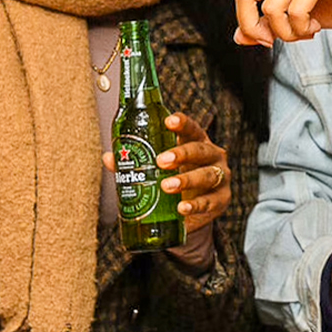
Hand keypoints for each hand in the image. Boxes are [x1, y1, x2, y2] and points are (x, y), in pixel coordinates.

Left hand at [102, 112, 230, 234]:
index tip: (168, 121)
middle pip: (200, 150)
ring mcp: (221, 177)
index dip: (182, 123)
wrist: (193, 209)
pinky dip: (196, 205)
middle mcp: (213, 156)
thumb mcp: (157, 169)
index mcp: (197, 142)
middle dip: (181, 154)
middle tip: (161, 161)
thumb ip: (135, 163)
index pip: (192, 128)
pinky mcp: (222, 200)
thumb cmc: (175, 178)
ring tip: (166, 186)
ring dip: (187, 180)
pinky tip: (182, 208)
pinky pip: (211, 202)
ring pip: (208, 175)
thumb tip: (109, 157)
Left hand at [187, 0, 331, 46]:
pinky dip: (301, 30)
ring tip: (305, 33)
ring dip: (285, 33)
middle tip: (267, 41)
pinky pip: (294, 10)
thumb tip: (240, 37)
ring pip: (271, 8)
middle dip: (250, 25)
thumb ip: (268, 25)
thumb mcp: (298, 20)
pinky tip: (316, 27)